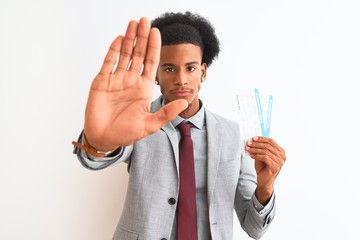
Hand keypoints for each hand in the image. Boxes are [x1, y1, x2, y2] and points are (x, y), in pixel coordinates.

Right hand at [83, 17, 187, 150]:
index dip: (154, 47)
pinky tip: (119, 38)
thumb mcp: (150, 124)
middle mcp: (131, 80)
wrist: (104, 138)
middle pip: (138, 54)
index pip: (151, 63)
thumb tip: (184, 102)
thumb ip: (166, 113)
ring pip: (124, 54)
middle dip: (142, 38)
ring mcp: (116, 79)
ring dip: (129, 39)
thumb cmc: (126, 133)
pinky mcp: (102, 81)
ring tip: (133, 23)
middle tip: (145, 21)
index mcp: (144, 88)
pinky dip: (113, 50)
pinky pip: (108, 62)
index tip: (157, 32)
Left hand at [245, 136, 285, 203]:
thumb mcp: (262, 156)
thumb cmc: (264, 168)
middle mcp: (282, 156)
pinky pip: (265, 157)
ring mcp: (279, 162)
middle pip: (268, 145)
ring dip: (255, 149)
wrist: (264, 181)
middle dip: (256, 143)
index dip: (261, 139)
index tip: (253, 138)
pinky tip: (251, 156)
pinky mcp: (275, 167)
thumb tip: (253, 140)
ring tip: (248, 149)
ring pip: (265, 151)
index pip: (271, 141)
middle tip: (248, 143)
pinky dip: (257, 155)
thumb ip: (261, 148)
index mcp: (281, 152)